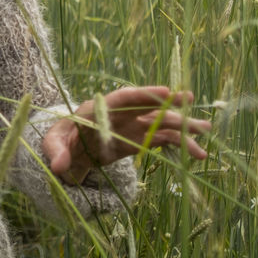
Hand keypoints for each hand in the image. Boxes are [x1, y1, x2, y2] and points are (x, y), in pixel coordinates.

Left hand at [43, 86, 213, 184]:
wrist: (69, 149)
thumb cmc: (60, 139)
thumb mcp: (52, 144)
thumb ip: (55, 152)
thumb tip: (58, 166)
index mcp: (100, 108)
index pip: (123, 98)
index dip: (144, 95)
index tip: (165, 91)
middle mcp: (120, 114)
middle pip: (145, 106)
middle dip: (167, 103)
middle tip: (189, 99)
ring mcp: (132, 127)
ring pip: (159, 124)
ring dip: (181, 127)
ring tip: (205, 130)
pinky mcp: (138, 141)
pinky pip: (161, 141)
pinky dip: (178, 146)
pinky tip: (197, 153)